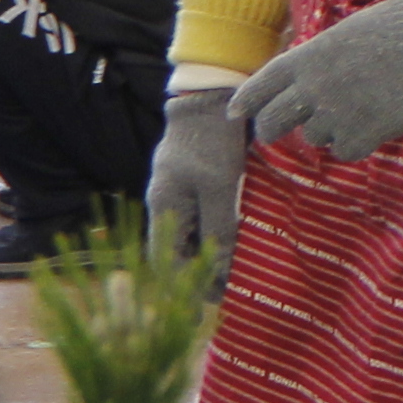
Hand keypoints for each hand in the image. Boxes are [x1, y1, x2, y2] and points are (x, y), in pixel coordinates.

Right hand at [147, 78, 247, 279]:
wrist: (211, 97)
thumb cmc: (212, 141)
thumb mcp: (219, 187)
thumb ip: (220, 229)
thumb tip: (222, 269)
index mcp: (164, 207)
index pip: (165, 261)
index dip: (184, 286)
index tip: (208, 305)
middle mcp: (166, 204)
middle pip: (178, 252)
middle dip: (201, 274)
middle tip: (230, 292)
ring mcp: (178, 193)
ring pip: (192, 236)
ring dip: (211, 255)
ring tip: (238, 272)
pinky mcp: (194, 183)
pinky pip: (202, 219)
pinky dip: (217, 234)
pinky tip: (237, 241)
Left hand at [235, 0, 402, 168]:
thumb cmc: (398, 25)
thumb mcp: (345, 33)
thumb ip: (320, 61)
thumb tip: (306, 85)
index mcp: (307, 56)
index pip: (262, 84)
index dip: (246, 100)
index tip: (234, 113)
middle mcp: (314, 87)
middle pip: (273, 121)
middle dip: (270, 129)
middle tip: (274, 134)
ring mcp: (338, 113)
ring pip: (314, 137)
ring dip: (327, 130)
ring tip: (355, 109)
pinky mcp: (366, 133)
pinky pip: (345, 152)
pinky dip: (355, 145)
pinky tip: (371, 128)